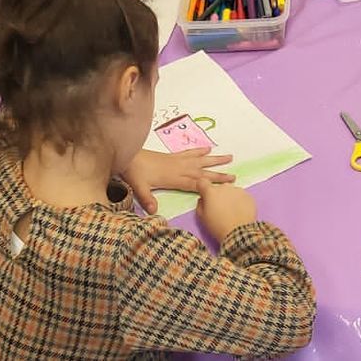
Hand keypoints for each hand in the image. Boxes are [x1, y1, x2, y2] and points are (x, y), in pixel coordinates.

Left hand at [119, 147, 235, 214]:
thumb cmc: (133, 172)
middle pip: (202, 172)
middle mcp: (179, 168)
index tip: (225, 188)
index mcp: (173, 178)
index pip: (195, 183)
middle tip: (234, 176)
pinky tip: (208, 148)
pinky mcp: (172, 156)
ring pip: (200, 160)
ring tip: (229, 157)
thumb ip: (147, 199)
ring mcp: (177, 161)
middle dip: (218, 175)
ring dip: (214, 160)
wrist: (126, 155)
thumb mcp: (138, 187)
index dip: (209, 186)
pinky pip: (189, 153)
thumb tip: (154, 212)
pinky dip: (199, 151)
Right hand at [195, 178, 256, 238]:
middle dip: (218, 195)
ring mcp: (238, 190)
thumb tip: (203, 199)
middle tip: (220, 208)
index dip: (202, 188)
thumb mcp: (202, 217)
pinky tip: (240, 212)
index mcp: (211, 191)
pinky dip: (240, 202)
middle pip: (219, 188)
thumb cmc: (217, 226)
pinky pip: (241, 196)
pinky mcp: (249, 196)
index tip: (205, 195)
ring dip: (230, 197)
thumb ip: (200, 205)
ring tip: (232, 211)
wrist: (239, 233)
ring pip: (231, 191)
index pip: (202, 181)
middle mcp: (225, 187)